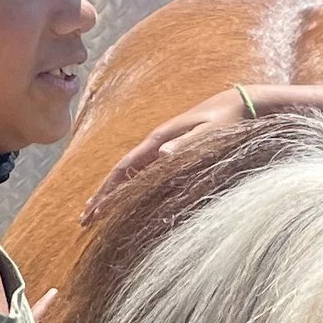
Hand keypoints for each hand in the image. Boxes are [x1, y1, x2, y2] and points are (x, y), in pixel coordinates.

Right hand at [82, 88, 260, 223]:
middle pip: (120, 172)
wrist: (238, 103)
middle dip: (102, 196)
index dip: (106, 191)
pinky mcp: (171, 150)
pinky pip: (142, 171)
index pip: (123, 168)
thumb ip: (187, 144)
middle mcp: (156, 143)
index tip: (93, 209)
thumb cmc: (227, 121)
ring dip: (111, 192)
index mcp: (159, 140)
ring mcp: (162, 146)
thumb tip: (161, 154)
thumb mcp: (210, 133)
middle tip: (85, 219)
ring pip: (129, 173)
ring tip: (97, 212)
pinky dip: (128, 186)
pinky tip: (125, 197)